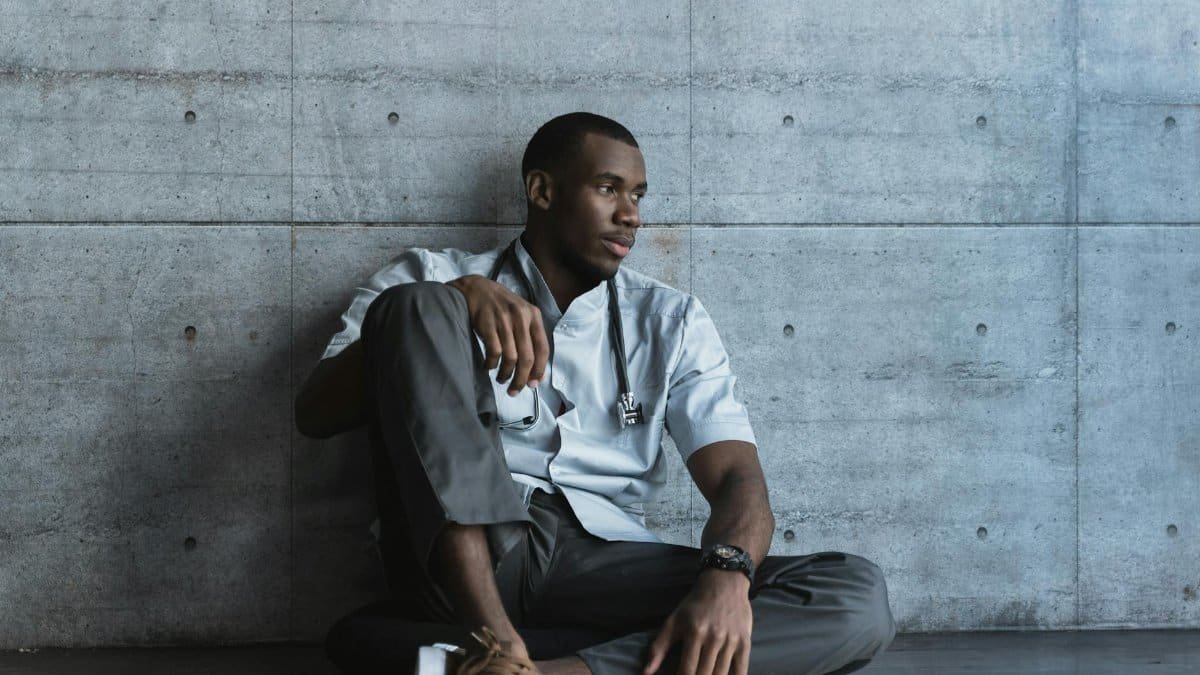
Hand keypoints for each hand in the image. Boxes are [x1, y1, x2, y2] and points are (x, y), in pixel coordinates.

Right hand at [446, 275, 548, 395]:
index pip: (543, 349)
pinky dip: (492, 364)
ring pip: (511, 358)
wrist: (476, 288)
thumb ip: (530, 338)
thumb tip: (536, 371)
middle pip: (527, 358)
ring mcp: (504, 320)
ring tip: (502, 379)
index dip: (540, 370)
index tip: (534, 384)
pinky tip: (488, 366)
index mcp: (534, 315)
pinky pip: (494, 352)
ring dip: (506, 374)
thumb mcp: (521, 314)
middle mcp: (521, 317)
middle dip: (522, 379)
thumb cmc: (501, 306)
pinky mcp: (487, 324)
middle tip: (515, 390)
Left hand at [643, 570, 752, 674]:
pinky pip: (741, 670)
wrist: (724, 583)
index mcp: (694, 632)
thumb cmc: (695, 604)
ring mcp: (731, 640)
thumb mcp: (674, 620)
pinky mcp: (745, 642)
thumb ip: (658, 647)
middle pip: (704, 674)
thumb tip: (646, 672)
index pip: (687, 670)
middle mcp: (714, 637)